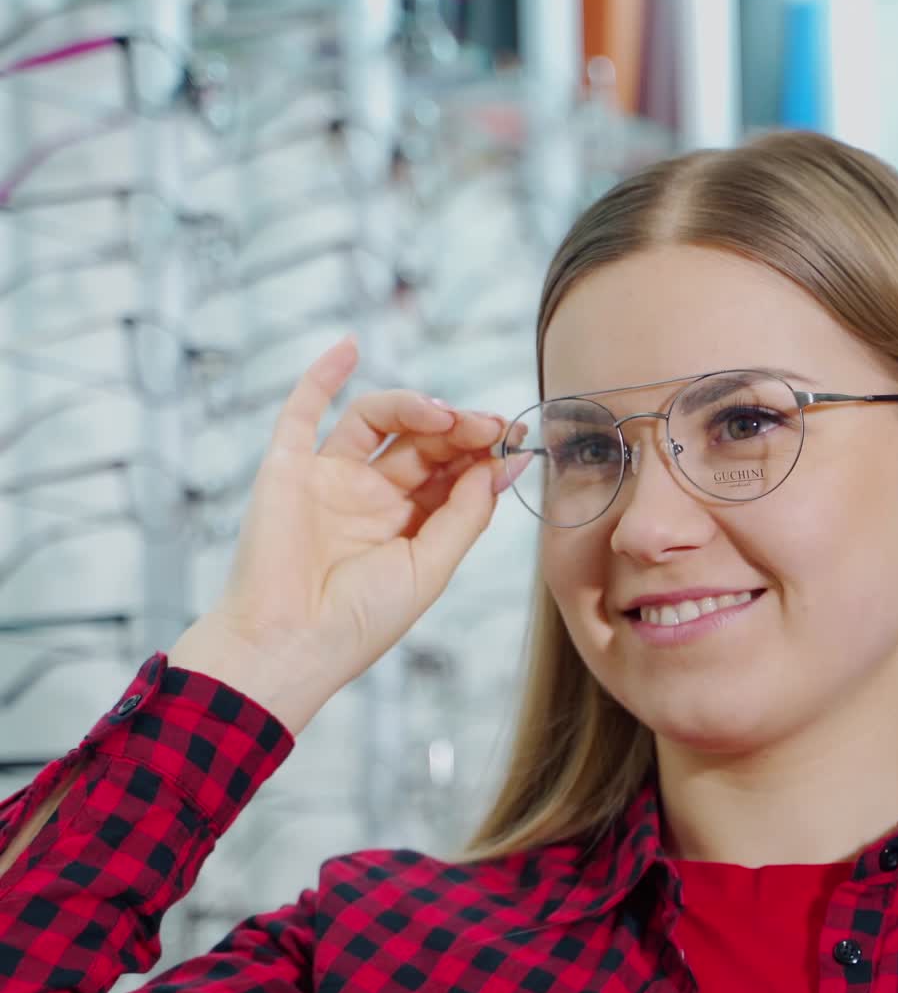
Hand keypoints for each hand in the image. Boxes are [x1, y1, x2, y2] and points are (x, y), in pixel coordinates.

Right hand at [171, 336, 527, 731]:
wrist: (287, 645)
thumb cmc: (360, 621)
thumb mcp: (430, 568)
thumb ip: (465, 514)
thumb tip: (501, 465)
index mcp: (409, 525)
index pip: (454, 473)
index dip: (484, 453)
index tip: (516, 438)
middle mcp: (372, 498)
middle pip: (423, 443)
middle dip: (460, 430)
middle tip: (489, 425)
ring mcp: (329, 480)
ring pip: (378, 422)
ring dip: (414, 407)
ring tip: (445, 414)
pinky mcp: (287, 468)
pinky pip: (302, 412)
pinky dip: (322, 376)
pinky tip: (350, 347)